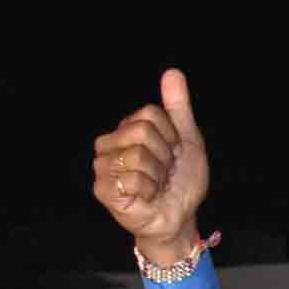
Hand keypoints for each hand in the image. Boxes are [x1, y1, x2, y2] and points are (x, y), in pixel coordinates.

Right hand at [91, 69, 211, 259]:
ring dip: (159, 175)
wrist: (180, 216)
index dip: (171, 136)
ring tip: (157, 186)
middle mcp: (108, 145)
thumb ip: (178, 107)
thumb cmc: (180, 181)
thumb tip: (172, 72)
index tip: (172, 155)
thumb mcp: (186, 139)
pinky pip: (133, 178)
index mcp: (125, 130)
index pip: (150, 114)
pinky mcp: (103, 189)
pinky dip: (150, 190)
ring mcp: (102, 167)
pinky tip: (148, 197)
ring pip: (138, 154)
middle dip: (165, 155)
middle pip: (143, 130)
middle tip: (164, 173)